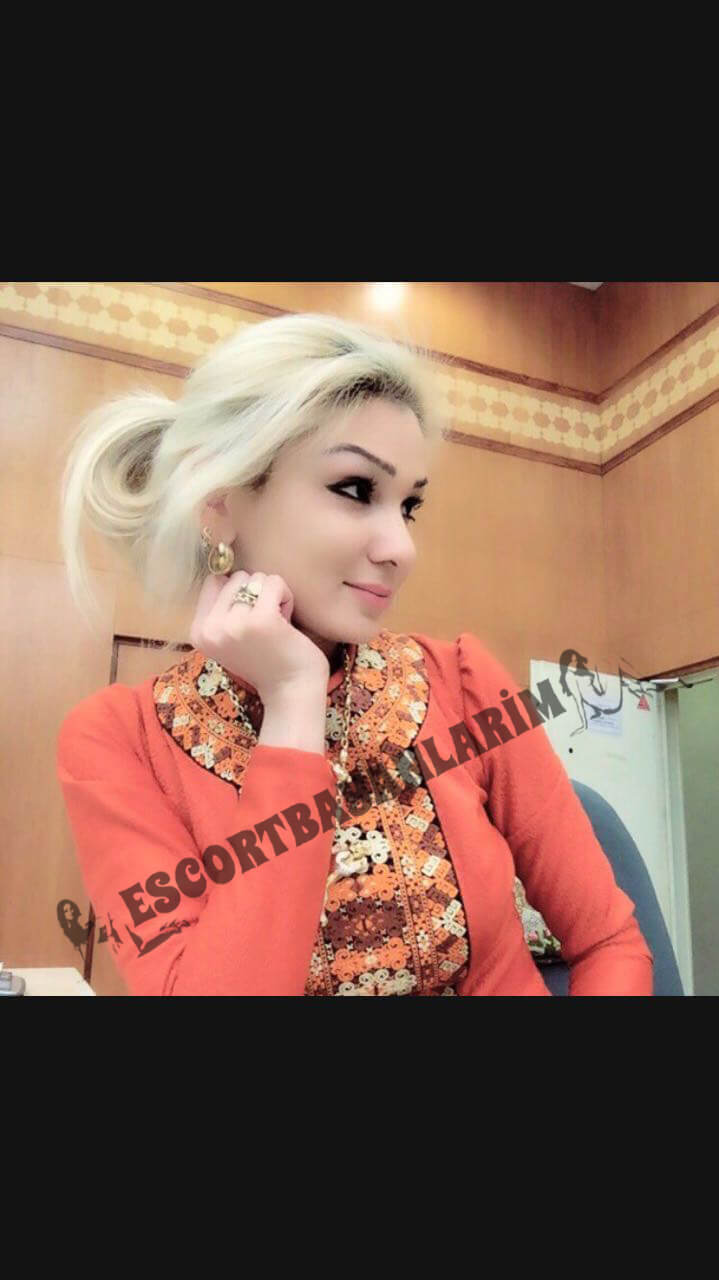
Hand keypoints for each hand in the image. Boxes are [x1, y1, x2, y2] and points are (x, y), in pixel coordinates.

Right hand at [189, 570, 330, 702]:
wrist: (290, 693)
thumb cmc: (265, 663)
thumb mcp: (229, 638)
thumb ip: (221, 611)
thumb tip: (227, 573)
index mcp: (198, 632)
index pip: (213, 582)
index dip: (237, 594)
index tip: (248, 619)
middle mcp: (211, 628)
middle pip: (236, 577)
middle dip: (256, 594)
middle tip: (265, 625)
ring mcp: (234, 624)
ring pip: (256, 578)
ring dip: (271, 597)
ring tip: (276, 625)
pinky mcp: (261, 619)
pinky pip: (275, 582)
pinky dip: (286, 597)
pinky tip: (287, 621)